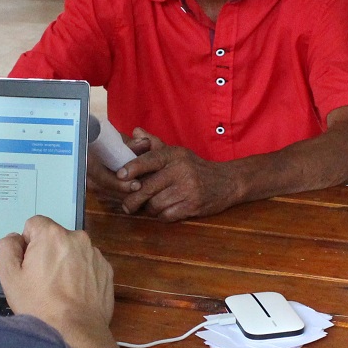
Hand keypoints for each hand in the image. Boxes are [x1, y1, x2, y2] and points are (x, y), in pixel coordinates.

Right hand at [0, 214, 115, 336]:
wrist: (76, 332)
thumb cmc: (42, 307)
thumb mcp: (10, 277)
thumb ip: (6, 248)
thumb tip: (14, 239)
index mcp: (52, 235)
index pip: (34, 224)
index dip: (27, 244)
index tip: (29, 265)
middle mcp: (77, 238)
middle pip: (54, 237)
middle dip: (47, 253)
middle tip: (42, 280)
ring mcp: (94, 254)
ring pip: (72, 251)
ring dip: (65, 263)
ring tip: (59, 290)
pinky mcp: (106, 269)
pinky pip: (87, 264)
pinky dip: (80, 274)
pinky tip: (73, 294)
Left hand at [112, 129, 242, 221]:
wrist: (227, 182)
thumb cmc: (195, 168)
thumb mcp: (178, 153)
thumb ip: (155, 144)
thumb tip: (135, 131)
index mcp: (175, 155)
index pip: (150, 160)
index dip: (133, 168)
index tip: (120, 176)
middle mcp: (181, 170)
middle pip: (148, 187)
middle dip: (133, 199)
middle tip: (127, 205)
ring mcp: (188, 189)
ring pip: (156, 204)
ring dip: (149, 209)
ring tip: (149, 207)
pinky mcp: (193, 206)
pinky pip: (167, 215)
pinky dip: (162, 216)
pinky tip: (164, 211)